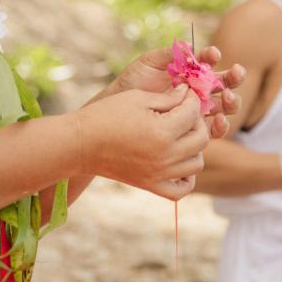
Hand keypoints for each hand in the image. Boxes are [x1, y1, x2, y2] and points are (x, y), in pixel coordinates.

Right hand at [75, 85, 208, 199]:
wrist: (81, 143)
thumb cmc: (106, 115)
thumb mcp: (138, 98)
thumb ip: (168, 97)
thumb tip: (187, 94)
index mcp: (162, 132)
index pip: (193, 113)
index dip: (191, 98)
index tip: (185, 92)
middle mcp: (165, 156)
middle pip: (201, 139)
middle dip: (197, 120)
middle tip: (184, 112)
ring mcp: (159, 174)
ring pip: (197, 163)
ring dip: (194, 147)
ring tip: (180, 134)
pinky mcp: (151, 185)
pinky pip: (182, 189)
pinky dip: (186, 177)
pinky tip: (178, 161)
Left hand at [110, 46, 245, 137]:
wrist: (118, 107)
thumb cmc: (134, 81)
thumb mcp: (149, 63)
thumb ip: (168, 54)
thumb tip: (189, 45)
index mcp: (190, 70)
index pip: (209, 61)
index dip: (213, 56)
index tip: (212, 54)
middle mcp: (199, 89)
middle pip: (225, 82)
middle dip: (233, 77)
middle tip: (234, 73)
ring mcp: (198, 109)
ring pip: (225, 106)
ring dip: (231, 101)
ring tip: (226, 96)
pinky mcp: (194, 129)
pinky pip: (214, 129)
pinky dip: (221, 126)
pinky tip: (219, 120)